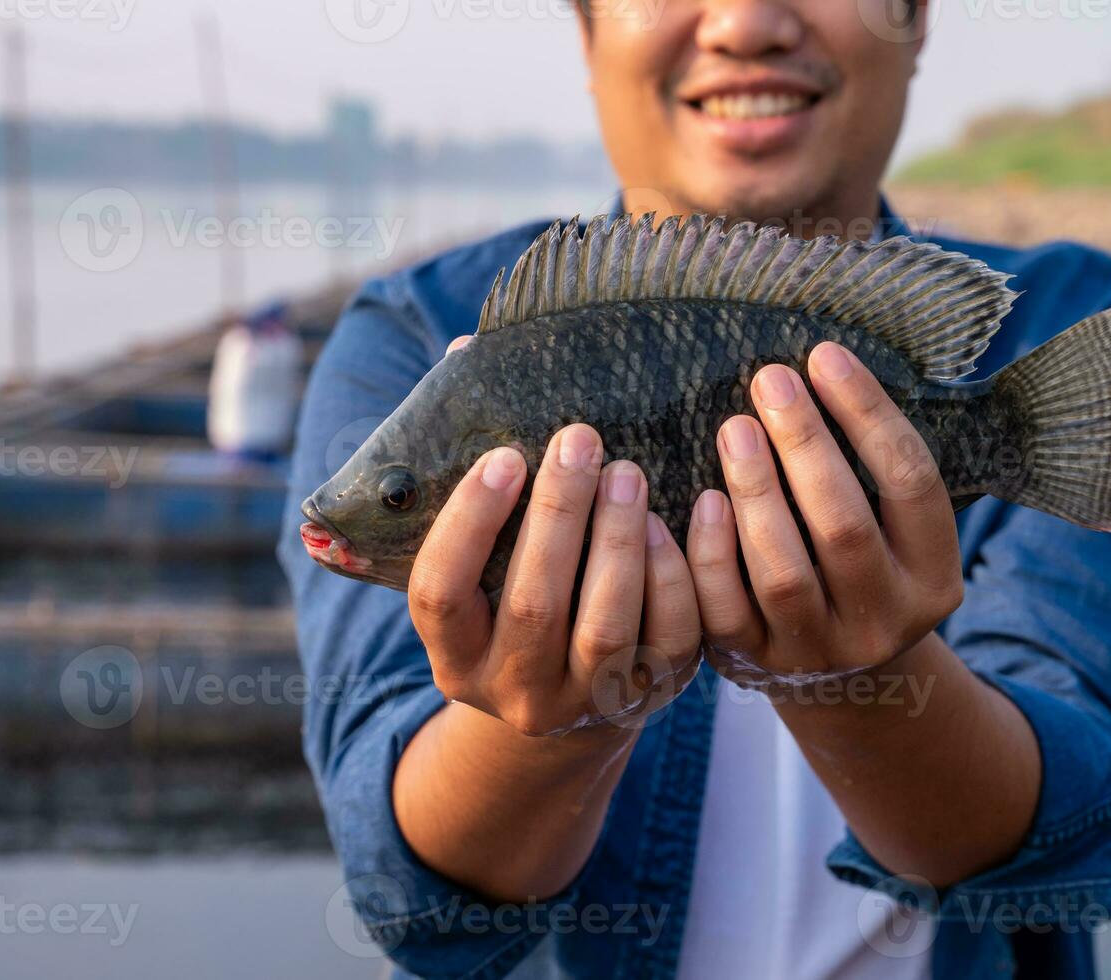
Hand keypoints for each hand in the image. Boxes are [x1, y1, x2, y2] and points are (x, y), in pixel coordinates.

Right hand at [408, 421, 701, 736]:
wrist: (572, 702)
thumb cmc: (515, 607)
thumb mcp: (479, 582)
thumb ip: (476, 513)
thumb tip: (479, 392)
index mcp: (455, 660)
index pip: (440, 594)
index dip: (470, 522)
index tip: (504, 456)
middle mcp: (516, 691)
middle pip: (533, 605)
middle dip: (559, 514)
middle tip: (579, 442)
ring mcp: (585, 702)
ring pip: (605, 627)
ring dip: (618, 540)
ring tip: (626, 473)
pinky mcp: (651, 693)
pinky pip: (668, 638)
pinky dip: (669, 576)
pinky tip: (664, 523)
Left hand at [686, 342, 963, 689]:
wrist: (839, 676)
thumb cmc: (862, 566)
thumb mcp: (895, 532)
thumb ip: (872, 471)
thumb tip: (821, 366)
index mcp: (933, 577)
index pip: (912, 484)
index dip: (868, 415)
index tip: (825, 356)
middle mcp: (883, 620)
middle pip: (844, 527)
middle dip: (804, 445)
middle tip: (770, 379)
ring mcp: (818, 650)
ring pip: (783, 573)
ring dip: (756, 492)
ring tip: (734, 427)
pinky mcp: (756, 662)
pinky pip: (725, 610)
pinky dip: (710, 553)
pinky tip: (703, 498)